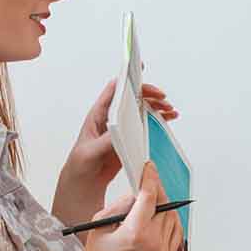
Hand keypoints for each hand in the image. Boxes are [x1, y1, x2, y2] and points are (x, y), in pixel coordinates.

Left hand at [62, 78, 178, 197]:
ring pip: (142, 110)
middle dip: (149, 94)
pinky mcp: (131, 139)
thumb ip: (105, 140)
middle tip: (162, 97)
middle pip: (133, 98)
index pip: (113, 90)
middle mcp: (112, 118)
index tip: (138, 69)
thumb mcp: (90, 151)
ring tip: (169, 109)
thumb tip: (122, 130)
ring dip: (157, 106)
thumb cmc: (81, 164)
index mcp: (98, 115)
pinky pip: (147, 125)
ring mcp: (123, 128)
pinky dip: (159, 120)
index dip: (126, 77)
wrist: (86, 181)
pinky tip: (168, 118)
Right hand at [74, 164, 183, 250]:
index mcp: (135, 232)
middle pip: (163, 205)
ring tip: (152, 199)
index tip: (149, 168)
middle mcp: (152, 242)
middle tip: (150, 181)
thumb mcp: (101, 221)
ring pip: (172, 217)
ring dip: (164, 205)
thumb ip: (122, 204)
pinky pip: (177, 232)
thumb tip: (139, 192)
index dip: (150, 179)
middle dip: (157, 190)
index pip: (149, 197)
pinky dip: (171, 220)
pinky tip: (161, 215)